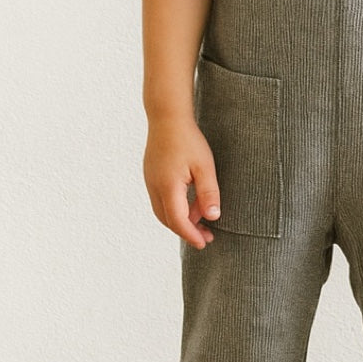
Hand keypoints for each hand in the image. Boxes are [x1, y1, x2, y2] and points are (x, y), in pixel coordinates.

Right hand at [143, 118, 220, 249]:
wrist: (167, 117)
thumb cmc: (188, 140)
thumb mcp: (205, 167)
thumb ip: (208, 194)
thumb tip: (212, 218)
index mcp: (168, 187)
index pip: (178, 221)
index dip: (191, 235)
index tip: (204, 243)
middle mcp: (154, 188)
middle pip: (168, 220)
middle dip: (186, 232)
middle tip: (206, 237)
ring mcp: (150, 181)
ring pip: (162, 211)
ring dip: (180, 220)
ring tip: (201, 221)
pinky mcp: (151, 176)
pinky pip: (161, 199)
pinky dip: (175, 208)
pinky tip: (190, 204)